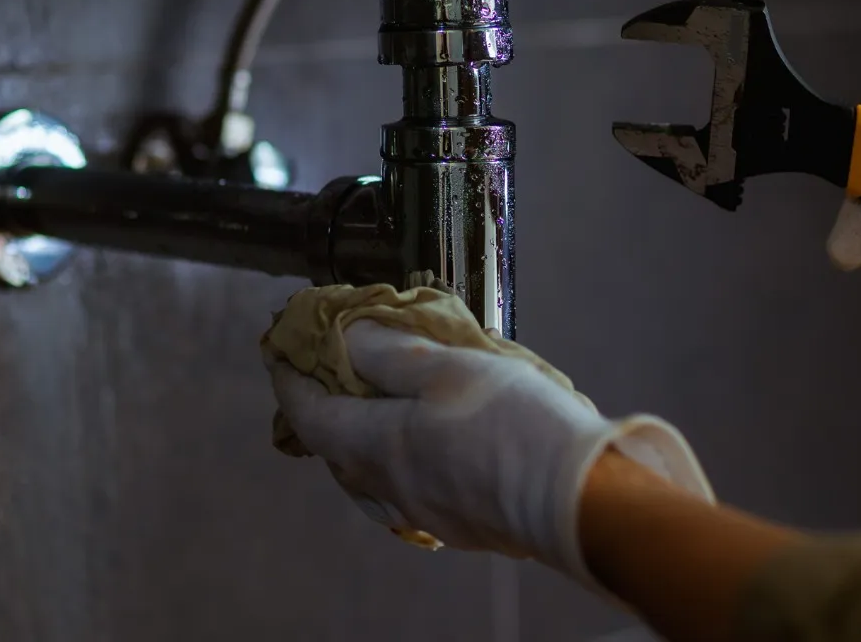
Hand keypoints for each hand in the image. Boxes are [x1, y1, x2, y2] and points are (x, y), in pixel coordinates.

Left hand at [268, 321, 710, 585]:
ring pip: (368, 475)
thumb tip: (344, 338)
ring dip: (358, 438)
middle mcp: (389, 487)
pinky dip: (397, 461)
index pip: (308, 410)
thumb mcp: (447, 366)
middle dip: (321, 406)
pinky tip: (420, 448)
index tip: (278, 344)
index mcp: (375, 445)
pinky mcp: (462, 523)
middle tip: (323, 369)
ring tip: (368, 407)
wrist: (582, 500)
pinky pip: (407, 490)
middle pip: (333, 446)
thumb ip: (388, 352)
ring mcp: (425, 511)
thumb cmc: (514, 427)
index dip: (288, 373)